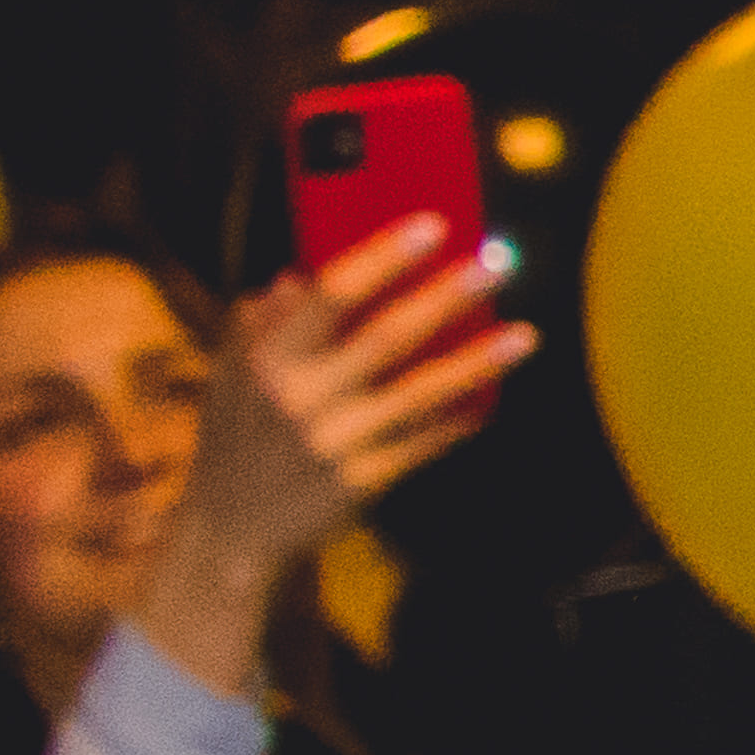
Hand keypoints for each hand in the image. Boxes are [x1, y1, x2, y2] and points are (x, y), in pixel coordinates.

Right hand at [139, 220, 521, 676]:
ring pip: (421, 393)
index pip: (331, 293)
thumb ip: (264, 322)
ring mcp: (336, 442)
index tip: (433, 225)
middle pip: (389, 336)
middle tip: (501, 261)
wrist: (229, 529)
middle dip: (449, 294)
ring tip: (526, 334)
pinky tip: (494, 395)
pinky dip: (461, 418)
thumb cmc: (237, 435)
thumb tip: (300, 277)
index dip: (384, 256)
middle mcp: (302, 397)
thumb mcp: (233, 372)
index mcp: (268, 357)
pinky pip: (425, 442)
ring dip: (478, 361)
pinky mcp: (363, 481)